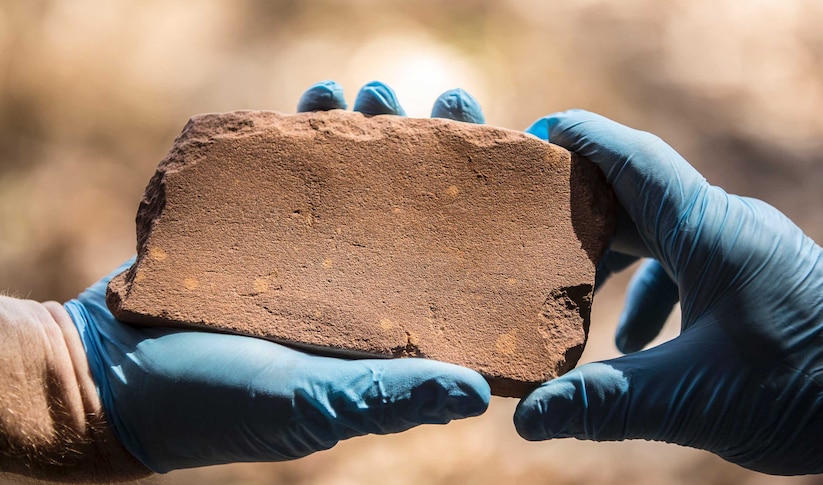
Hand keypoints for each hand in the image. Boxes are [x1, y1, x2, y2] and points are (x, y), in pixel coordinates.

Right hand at [64, 81, 490, 472]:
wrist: (111, 380)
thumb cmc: (220, 408)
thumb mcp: (314, 404)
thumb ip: (387, 394)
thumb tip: (478, 392)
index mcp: (382, 325)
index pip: (453, 260)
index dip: (486, 211)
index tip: (514, 156)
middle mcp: (353, 282)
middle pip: (410, 203)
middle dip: (433, 149)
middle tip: (447, 100)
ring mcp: (302, 248)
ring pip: (352, 176)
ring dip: (370, 128)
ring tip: (376, 92)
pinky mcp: (252, 223)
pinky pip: (288, 165)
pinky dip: (304, 127)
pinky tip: (319, 97)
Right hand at [514, 110, 822, 474]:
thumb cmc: (808, 392)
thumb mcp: (691, 399)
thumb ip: (602, 402)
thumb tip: (526, 417)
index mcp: (709, 232)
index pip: (633, 160)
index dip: (580, 140)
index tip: (534, 139)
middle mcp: (727, 226)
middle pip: (638, 192)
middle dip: (581, 206)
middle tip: (527, 223)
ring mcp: (744, 247)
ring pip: (661, 228)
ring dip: (614, 253)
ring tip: (569, 288)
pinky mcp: (754, 272)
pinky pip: (687, 260)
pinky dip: (650, 288)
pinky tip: (632, 340)